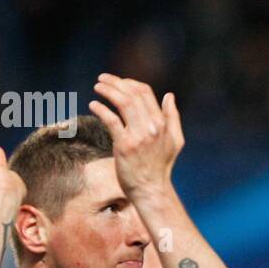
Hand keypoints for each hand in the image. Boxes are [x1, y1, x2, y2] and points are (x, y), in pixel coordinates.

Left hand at [88, 74, 183, 198]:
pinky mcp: (124, 145)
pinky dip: (101, 109)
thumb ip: (173, 117)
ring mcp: (138, 136)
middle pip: (132, 94)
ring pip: (122, 103)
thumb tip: (169, 96)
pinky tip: (93, 104)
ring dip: (108, 91)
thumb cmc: (161, 166)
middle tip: (102, 79)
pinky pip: (111, 120)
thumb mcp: (175, 140)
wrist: (150, 188)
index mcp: (162, 123)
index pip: (145, 92)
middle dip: (115, 82)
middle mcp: (151, 127)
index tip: (118, 82)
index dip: (129, 83)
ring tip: (97, 87)